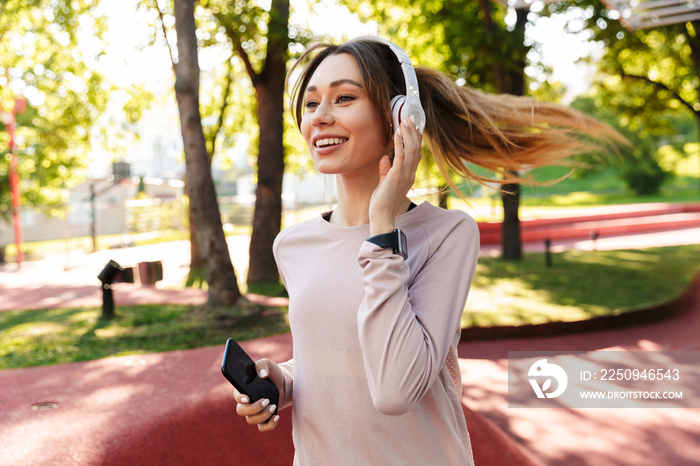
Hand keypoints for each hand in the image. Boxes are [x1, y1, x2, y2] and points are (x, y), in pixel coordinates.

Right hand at [233, 358, 285, 431]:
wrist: (283, 383)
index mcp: (243, 390)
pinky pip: (262, 428)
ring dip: (263, 415)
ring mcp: (254, 412)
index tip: (247, 398)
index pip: (236, 396)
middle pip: (241, 411)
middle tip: (266, 400)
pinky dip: (270, 425)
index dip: (240, 398)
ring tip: (273, 405)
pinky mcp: (264, 419)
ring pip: (251, 420)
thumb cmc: (271, 373)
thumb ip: (262, 365)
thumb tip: (262, 375)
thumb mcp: (268, 364)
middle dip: (253, 408)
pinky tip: (276, 416)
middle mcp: (246, 403)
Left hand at [369, 116, 421, 235]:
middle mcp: (410, 174)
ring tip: (405, 121)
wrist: (381, 216)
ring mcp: (405, 175)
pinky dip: (399, 143)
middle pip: (416, 149)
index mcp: (408, 176)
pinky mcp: (396, 176)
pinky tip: (397, 133)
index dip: (416, 140)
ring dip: (408, 134)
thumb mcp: (384, 183)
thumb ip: (385, 171)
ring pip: (411, 150)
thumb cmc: (381, 203)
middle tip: (411, 118)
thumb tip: (384, 158)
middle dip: (414, 132)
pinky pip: (400, 156)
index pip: (416, 154)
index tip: (415, 127)